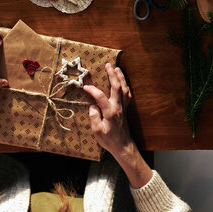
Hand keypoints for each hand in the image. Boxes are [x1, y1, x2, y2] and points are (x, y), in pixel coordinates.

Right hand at [84, 63, 151, 187]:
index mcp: (110, 112)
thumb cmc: (109, 140)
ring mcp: (123, 107)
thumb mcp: (97, 131)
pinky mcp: (125, 109)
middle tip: (108, 65)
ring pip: (124, 89)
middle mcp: (118, 107)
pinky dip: (125, 86)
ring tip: (117, 68)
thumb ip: (94, 118)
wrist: (123, 146)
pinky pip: (127, 94)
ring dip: (120, 77)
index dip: (92, 90)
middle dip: (112, 75)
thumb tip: (93, 106)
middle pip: (116, 87)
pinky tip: (122, 82)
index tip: (85, 87)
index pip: (100, 97)